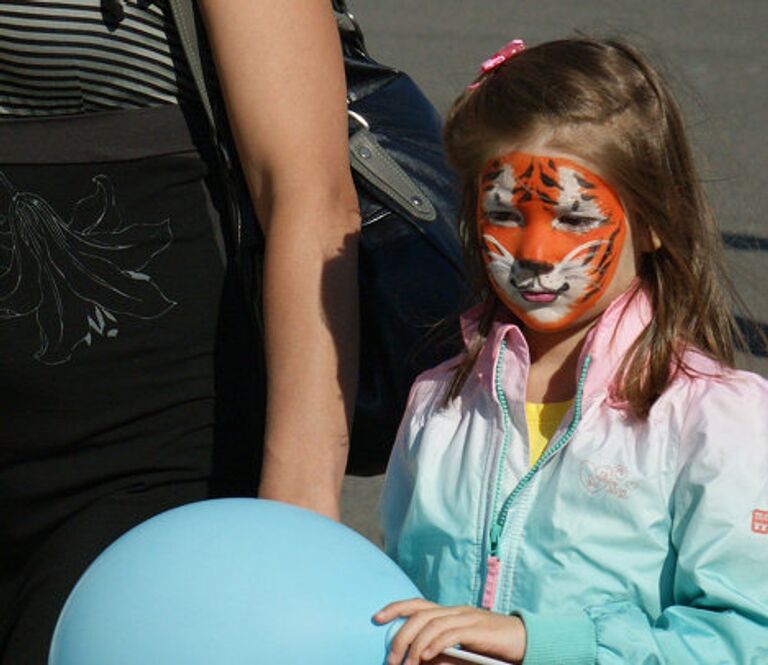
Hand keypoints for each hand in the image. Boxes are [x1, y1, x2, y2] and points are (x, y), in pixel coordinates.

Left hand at [374, 598, 526, 664]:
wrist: (523, 640)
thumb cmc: (490, 647)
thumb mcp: (461, 650)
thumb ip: (441, 651)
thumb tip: (419, 660)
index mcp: (449, 612)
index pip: (417, 604)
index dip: (395, 607)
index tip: (376, 618)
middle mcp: (455, 610)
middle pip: (420, 614)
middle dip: (400, 635)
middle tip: (391, 658)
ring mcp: (466, 617)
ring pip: (431, 624)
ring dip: (415, 645)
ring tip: (407, 664)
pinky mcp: (477, 629)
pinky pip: (450, 633)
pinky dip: (435, 644)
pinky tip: (426, 657)